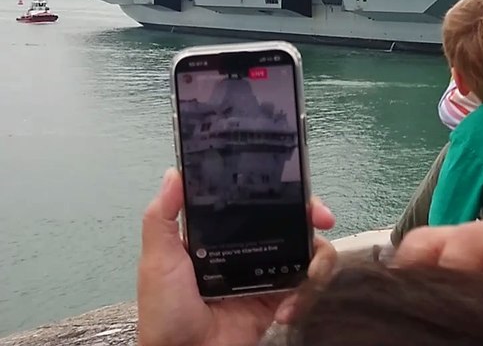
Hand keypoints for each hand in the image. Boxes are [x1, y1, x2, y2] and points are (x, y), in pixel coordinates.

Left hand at [137, 169, 335, 345]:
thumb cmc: (167, 309)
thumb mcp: (157, 260)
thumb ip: (162, 218)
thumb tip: (174, 173)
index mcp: (220, 235)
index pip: (256, 202)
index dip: (279, 190)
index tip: (295, 187)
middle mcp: (247, 248)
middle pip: (291, 220)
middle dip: (313, 215)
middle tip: (324, 220)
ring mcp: (267, 273)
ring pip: (309, 250)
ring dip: (320, 258)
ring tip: (313, 275)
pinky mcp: (280, 299)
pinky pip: (308, 285)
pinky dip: (307, 294)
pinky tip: (288, 309)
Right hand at [394, 219, 482, 345]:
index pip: (468, 240)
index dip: (445, 267)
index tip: (435, 303)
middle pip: (432, 238)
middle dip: (412, 270)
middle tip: (410, 311)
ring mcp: (479, 245)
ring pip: (425, 249)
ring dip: (414, 277)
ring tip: (416, 312)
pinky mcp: (470, 260)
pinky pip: (432, 262)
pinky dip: (421, 281)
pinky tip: (425, 308)